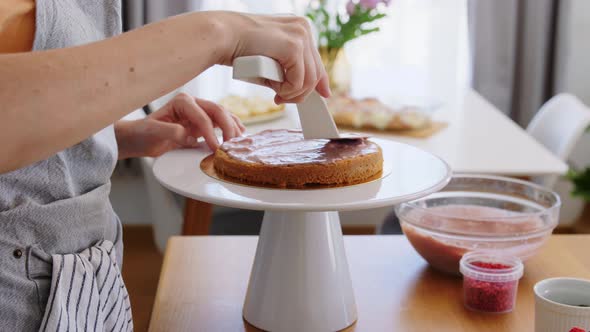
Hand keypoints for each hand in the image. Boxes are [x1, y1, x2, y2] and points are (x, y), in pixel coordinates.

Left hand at [115, 93, 244, 158]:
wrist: (140, 140)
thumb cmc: (144, 134)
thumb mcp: (152, 132)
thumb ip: (169, 131)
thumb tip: (188, 136)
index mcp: (182, 101)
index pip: (202, 116)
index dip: (211, 132)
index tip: (216, 148)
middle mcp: (193, 104)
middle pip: (218, 111)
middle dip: (228, 127)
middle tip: (231, 145)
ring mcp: (199, 113)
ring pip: (223, 116)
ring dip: (233, 127)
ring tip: (239, 142)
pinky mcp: (202, 123)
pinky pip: (221, 123)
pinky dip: (231, 129)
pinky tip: (239, 136)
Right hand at [217, 12, 330, 103]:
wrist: (223, 38)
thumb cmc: (241, 50)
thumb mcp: (272, 61)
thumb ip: (290, 71)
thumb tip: (307, 90)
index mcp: (299, 28)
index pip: (317, 60)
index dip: (321, 81)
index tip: (323, 95)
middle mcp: (303, 28)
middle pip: (316, 72)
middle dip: (301, 93)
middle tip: (281, 100)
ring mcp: (300, 35)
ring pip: (310, 80)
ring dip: (292, 94)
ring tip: (276, 95)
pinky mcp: (294, 46)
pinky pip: (299, 81)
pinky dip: (286, 90)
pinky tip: (274, 88)